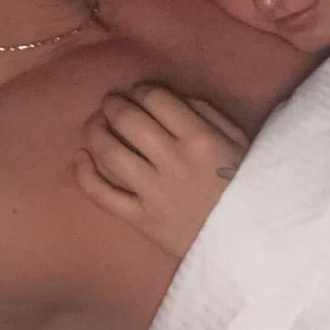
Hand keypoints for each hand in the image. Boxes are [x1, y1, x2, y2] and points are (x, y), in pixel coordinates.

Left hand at [72, 85, 248, 258]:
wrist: (250, 239)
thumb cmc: (246, 183)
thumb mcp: (239, 140)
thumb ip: (207, 113)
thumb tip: (171, 97)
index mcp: (200, 138)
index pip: (157, 100)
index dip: (141, 90)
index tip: (138, 92)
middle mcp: (173, 161)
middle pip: (128, 120)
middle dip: (113, 104)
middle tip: (110, 101)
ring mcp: (153, 193)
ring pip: (110, 153)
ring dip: (95, 131)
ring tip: (96, 123)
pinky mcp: (140, 220)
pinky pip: (103, 195)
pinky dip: (84, 174)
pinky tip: (80, 157)